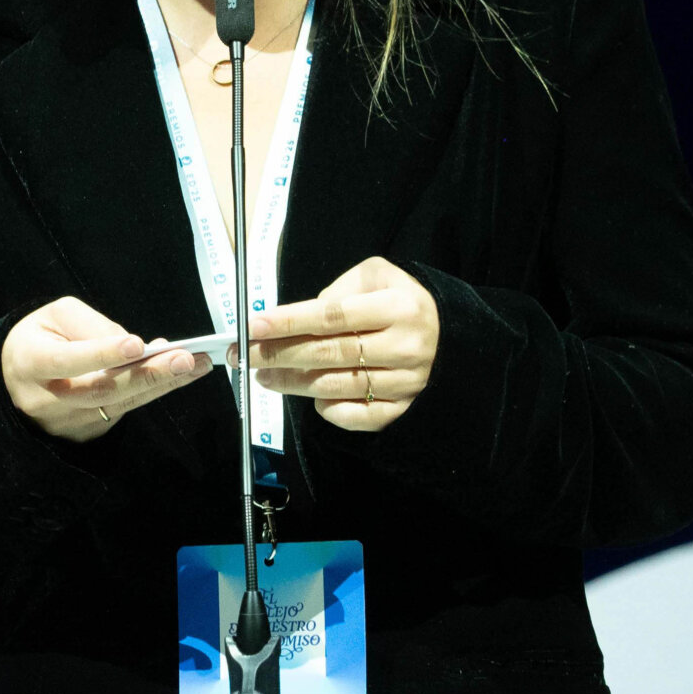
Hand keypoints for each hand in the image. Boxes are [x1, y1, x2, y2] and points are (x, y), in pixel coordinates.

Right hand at [2, 296, 213, 443]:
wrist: (15, 384)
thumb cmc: (38, 341)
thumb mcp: (53, 317)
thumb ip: (90, 325)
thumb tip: (131, 345)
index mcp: (31, 363)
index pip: (68, 360)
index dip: (102, 353)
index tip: (137, 345)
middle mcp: (48, 399)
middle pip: (102, 390)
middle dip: (147, 374)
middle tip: (184, 359)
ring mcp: (68, 422)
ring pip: (120, 404)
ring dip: (162, 384)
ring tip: (196, 364)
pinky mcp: (88, 432)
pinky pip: (124, 409)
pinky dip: (151, 391)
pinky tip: (176, 374)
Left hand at [251, 256, 438, 431]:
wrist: (447, 335)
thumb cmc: (399, 300)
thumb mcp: (376, 276)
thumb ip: (338, 291)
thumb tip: (297, 319)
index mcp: (398, 307)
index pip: (333, 316)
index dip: (290, 321)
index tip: (254, 325)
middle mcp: (405, 346)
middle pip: (329, 354)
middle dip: (280, 354)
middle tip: (245, 355)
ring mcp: (405, 382)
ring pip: (337, 386)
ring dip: (292, 383)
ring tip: (263, 375)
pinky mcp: (402, 408)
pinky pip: (359, 417)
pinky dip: (330, 411)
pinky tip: (310, 398)